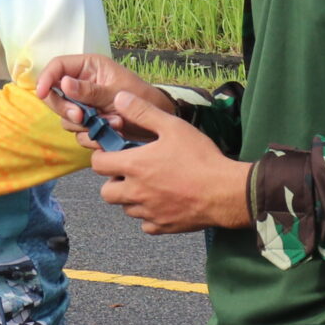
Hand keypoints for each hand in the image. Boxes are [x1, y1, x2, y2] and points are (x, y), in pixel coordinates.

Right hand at [34, 53, 170, 133]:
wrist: (160, 124)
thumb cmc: (144, 98)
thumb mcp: (117, 91)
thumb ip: (90, 90)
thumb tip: (63, 83)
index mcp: (88, 67)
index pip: (57, 66)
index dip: (45, 78)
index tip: (41, 93)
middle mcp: (83, 85)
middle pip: (54, 95)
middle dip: (66, 108)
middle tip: (81, 117)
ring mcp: (85, 106)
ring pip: (66, 118)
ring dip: (86, 124)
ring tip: (113, 122)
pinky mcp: (89, 124)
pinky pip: (78, 134)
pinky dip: (93, 136)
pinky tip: (113, 131)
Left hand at [87, 91, 251, 233]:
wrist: (225, 192)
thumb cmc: (200, 157)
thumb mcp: (172, 126)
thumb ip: (143, 112)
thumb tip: (119, 98)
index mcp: (134, 166)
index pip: (98, 164)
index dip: (103, 156)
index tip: (114, 152)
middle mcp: (136, 192)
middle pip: (106, 192)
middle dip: (113, 181)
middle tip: (130, 172)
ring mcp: (148, 212)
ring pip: (125, 208)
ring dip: (130, 198)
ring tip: (149, 185)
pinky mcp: (162, 226)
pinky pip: (145, 224)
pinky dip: (149, 215)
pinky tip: (163, 203)